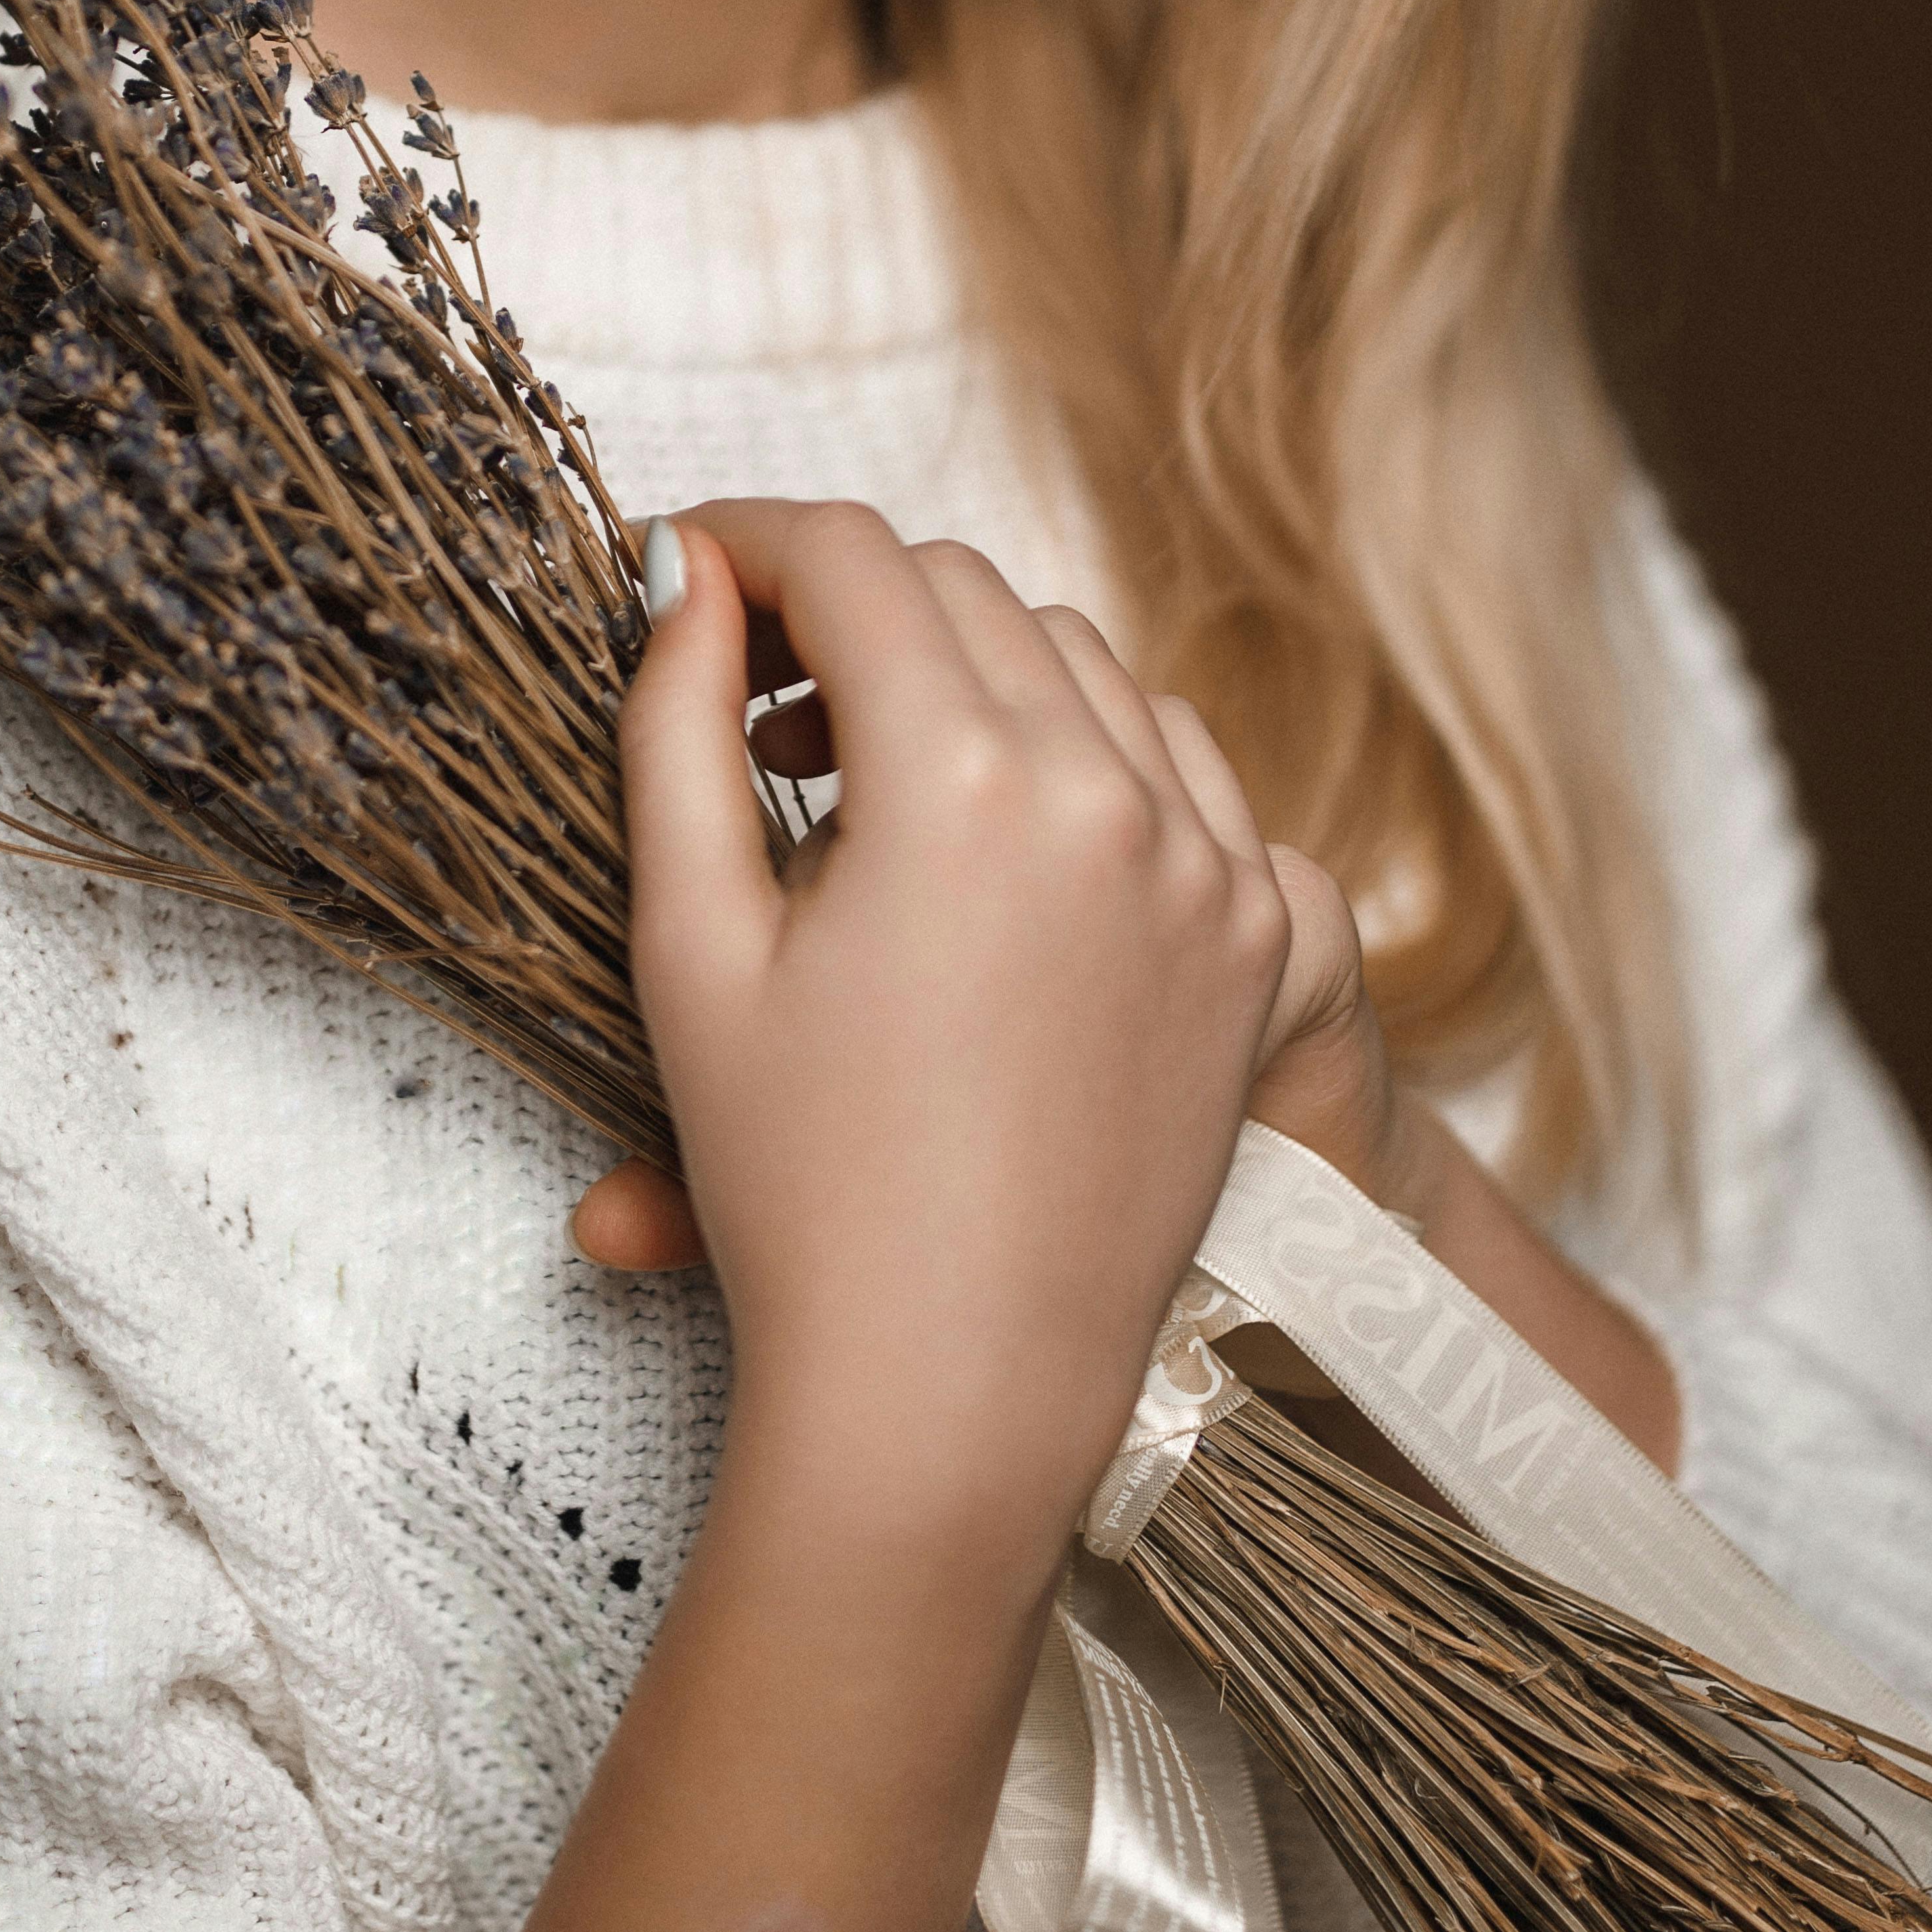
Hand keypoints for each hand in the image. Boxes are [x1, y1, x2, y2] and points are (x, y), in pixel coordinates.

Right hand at [607, 502, 1290, 1557]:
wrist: (955, 1390)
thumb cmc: (801, 1189)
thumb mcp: (694, 941)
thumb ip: (674, 726)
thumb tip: (684, 575)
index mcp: (966, 778)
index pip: (851, 560)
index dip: (749, 541)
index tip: (686, 573)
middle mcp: (1112, 791)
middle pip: (960, 591)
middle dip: (843, 608)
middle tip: (749, 694)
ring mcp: (1207, 861)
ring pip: (1073, 660)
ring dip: (960, 673)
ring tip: (857, 774)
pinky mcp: (1257, 933)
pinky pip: (1172, 761)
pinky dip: (1078, 750)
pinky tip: (991, 831)